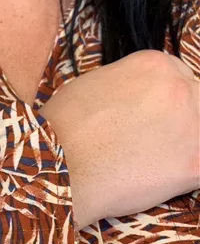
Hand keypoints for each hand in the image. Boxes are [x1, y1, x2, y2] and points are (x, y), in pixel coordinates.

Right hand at [39, 50, 199, 229]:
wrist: (57, 163)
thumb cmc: (64, 125)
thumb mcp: (95, 83)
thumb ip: (130, 85)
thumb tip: (139, 99)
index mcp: (155, 64)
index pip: (179, 79)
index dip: (164, 102)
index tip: (152, 118)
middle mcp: (181, 87)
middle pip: (197, 102)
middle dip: (178, 122)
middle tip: (150, 142)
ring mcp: (193, 125)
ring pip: (199, 136)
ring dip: (182, 148)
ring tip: (149, 161)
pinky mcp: (196, 164)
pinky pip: (198, 170)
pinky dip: (180, 177)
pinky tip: (153, 179)